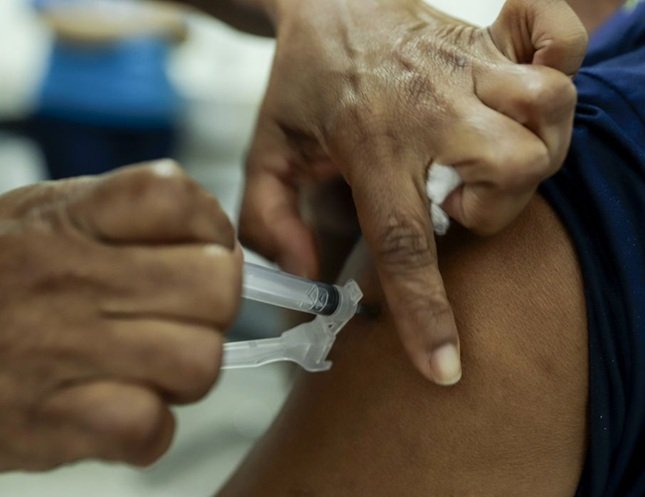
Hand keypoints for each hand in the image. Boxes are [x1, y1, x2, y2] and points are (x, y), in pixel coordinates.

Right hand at [0, 161, 241, 469]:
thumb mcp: (46, 216)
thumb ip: (130, 216)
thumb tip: (221, 246)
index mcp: (71, 216)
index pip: (179, 198)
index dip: (210, 227)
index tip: (199, 248)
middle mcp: (70, 276)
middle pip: (216, 286)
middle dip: (214, 305)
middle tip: (183, 315)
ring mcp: (59, 349)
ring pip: (199, 360)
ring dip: (188, 370)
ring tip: (152, 365)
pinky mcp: (50, 421)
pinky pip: (149, 427)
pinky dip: (149, 428)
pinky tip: (122, 411)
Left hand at [239, 0, 586, 383]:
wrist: (323, 2)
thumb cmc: (299, 84)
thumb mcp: (265, 154)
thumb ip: (266, 220)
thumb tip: (303, 275)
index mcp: (369, 143)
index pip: (404, 241)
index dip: (427, 313)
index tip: (447, 367)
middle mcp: (429, 104)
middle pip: (511, 170)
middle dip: (496, 211)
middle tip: (456, 202)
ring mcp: (466, 65)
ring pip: (547, 113)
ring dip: (532, 152)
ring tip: (485, 159)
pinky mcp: (489, 37)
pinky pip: (558, 38)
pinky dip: (561, 62)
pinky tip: (525, 91)